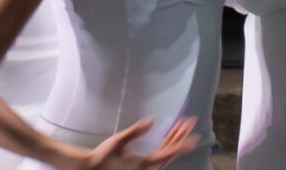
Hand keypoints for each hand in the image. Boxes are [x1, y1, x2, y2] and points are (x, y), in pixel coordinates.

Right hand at [74, 117, 198, 169]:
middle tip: (189, 121)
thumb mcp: (118, 141)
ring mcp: (145, 168)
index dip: (182, 145)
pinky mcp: (141, 165)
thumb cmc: (102, 156)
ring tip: (181, 124)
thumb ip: (135, 131)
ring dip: (174, 138)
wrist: (90, 168)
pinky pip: (160, 154)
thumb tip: (152, 121)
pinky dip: (166, 144)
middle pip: (169, 151)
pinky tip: (169, 134)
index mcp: (143, 164)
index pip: (167, 152)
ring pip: (165, 153)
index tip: (195, 138)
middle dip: (180, 136)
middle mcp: (147, 168)